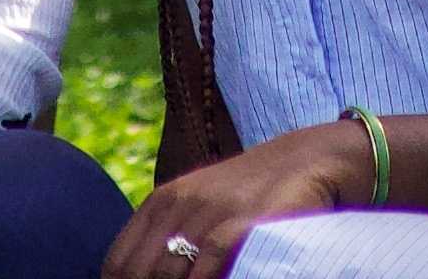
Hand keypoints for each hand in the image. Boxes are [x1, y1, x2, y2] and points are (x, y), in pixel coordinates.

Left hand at [105, 118, 374, 277]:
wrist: (309, 160)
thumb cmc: (252, 195)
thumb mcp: (201, 209)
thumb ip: (170, 240)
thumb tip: (137, 276)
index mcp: (161, 203)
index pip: (119, 263)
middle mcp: (180, 203)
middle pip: (140, 272)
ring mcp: (212, 209)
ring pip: (169, 270)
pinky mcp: (245, 219)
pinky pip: (210, 257)